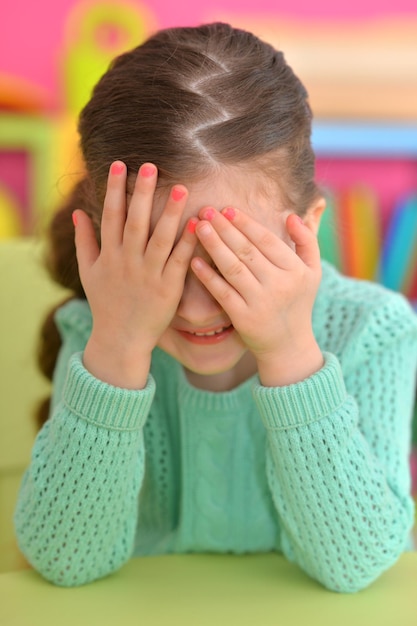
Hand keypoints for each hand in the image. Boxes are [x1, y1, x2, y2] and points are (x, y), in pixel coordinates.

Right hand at [73, 161, 196, 387]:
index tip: (120, 165)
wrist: (120, 339)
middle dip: (142, 193)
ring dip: (170, 213)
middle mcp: (128, 262)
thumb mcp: (88, 272)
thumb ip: (84, 241)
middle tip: (151, 165)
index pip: (111, 216)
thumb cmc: (105, 303)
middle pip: (135, 222)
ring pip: (160, 239)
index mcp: (109, 256)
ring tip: (181, 188)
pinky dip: (187, 243)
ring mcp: (149, 275)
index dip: (115, 190)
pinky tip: (197, 223)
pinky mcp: (168, 288)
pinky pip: (179, 261)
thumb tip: (78, 212)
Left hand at [191, 207, 323, 385]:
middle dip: (225, 228)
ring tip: (199, 227)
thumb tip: (291, 215)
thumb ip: (307, 241)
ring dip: (214, 245)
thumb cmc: (298, 302)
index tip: (228, 209)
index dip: (246, 223)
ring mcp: (260, 302)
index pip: (267, 240)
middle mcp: (279, 285)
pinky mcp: (243, 318)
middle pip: (246, 251)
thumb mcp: (313, 272)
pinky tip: (194, 261)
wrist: (288, 346)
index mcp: (295, 271)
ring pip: (233, 268)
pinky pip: (222, 292)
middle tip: (206, 210)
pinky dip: (208, 276)